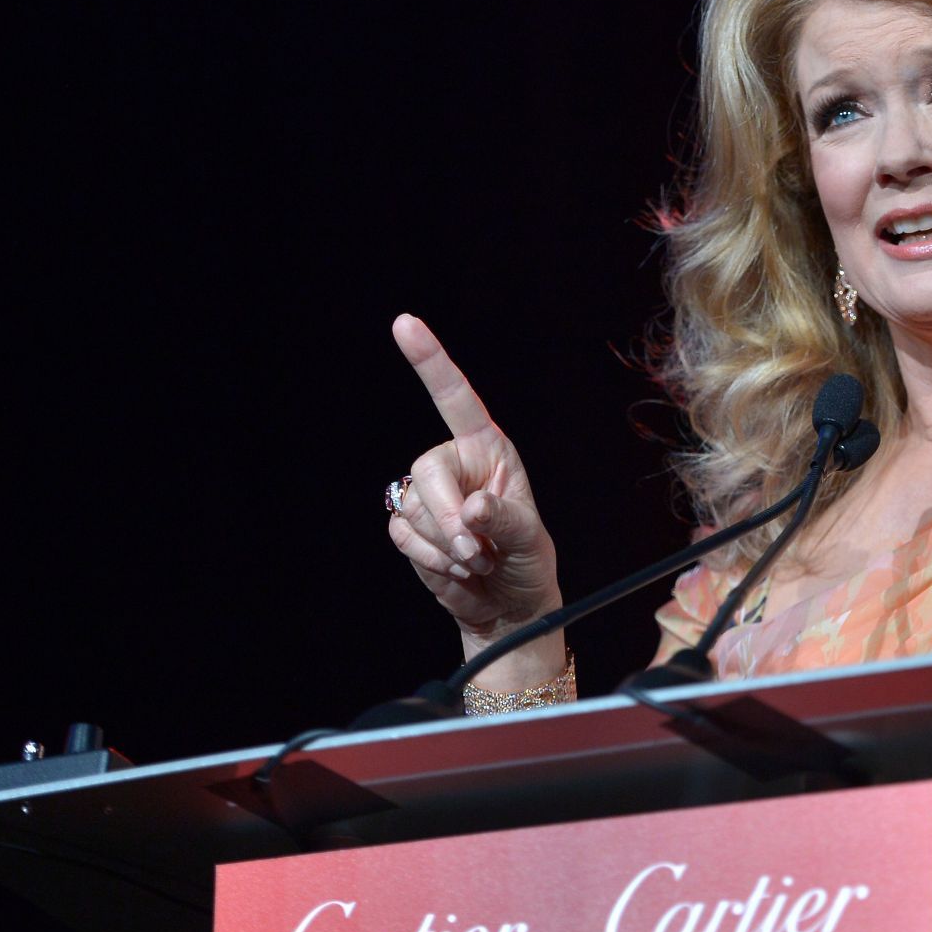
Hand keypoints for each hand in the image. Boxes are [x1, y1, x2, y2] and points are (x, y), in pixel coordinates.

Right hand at [386, 314, 562, 648]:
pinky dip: (428, 558)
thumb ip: (503, 519)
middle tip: (477, 552)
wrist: (508, 607)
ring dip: (445, 545)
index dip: (431, 361)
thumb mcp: (529, 539)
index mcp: (489, 449)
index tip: (405, 324)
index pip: (455, 399)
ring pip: (413, 508)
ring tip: (475, 560)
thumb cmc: (527, 562)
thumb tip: (473, 508)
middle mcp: (455, 464)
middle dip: (450, 517)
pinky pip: (401, 533)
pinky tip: (454, 568)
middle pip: (426, 471)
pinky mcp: (409, 526)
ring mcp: (428, 496)